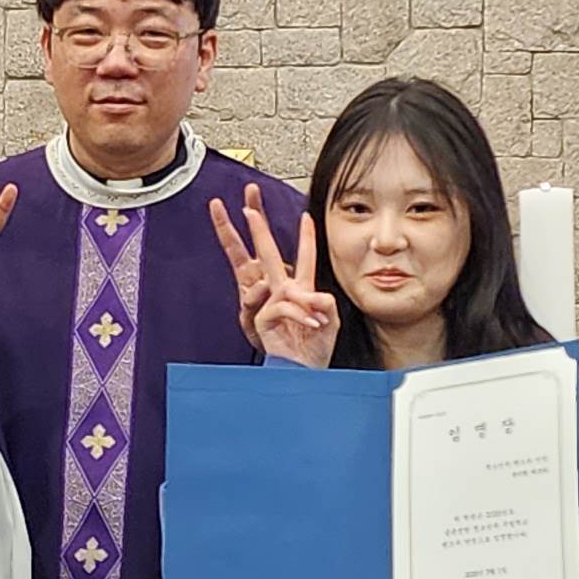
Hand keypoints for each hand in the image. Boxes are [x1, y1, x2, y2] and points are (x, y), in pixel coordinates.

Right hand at [212, 187, 337, 365]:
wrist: (303, 371)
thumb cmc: (314, 348)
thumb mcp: (330, 319)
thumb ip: (325, 301)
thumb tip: (314, 294)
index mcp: (299, 290)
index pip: (302, 257)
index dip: (305, 237)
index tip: (306, 216)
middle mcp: (282, 292)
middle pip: (266, 253)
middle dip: (256, 228)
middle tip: (248, 207)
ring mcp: (269, 303)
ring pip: (278, 280)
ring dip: (304, 301)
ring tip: (319, 321)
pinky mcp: (262, 317)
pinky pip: (283, 304)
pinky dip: (301, 315)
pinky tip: (311, 326)